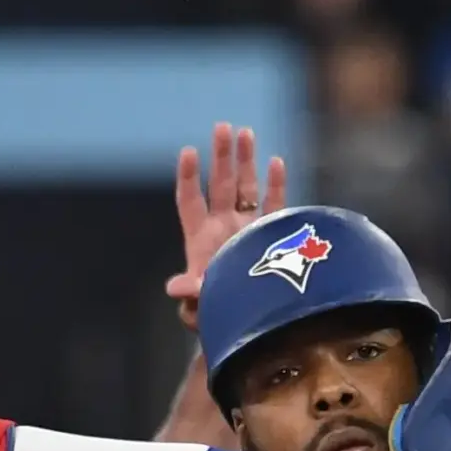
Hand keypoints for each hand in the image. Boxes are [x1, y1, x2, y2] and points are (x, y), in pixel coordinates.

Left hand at [167, 122, 288, 331]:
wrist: (247, 322)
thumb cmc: (217, 310)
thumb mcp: (201, 299)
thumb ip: (190, 290)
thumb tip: (173, 287)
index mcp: (200, 238)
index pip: (190, 200)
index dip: (188, 177)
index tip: (188, 153)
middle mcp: (223, 226)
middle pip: (220, 184)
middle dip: (221, 156)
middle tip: (221, 127)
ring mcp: (248, 227)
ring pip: (246, 187)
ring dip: (246, 160)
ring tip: (245, 132)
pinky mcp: (272, 234)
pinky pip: (275, 205)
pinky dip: (276, 184)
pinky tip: (276, 162)